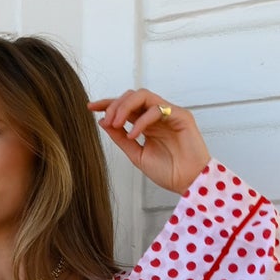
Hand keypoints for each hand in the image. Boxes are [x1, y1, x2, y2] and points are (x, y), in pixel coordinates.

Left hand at [88, 90, 209, 195]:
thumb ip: (121, 138)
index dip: (107, 104)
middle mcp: (157, 116)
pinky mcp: (181, 115)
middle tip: (106, 120)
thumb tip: (103, 122)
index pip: (125, 107)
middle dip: (115, 105)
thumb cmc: (168, 172)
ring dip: (125, 107)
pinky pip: (156, 109)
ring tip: (116, 123)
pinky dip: (141, 120)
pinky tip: (133, 134)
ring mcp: (169, 113)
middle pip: (132, 96)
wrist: (189, 183)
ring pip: (143, 96)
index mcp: (147, 124)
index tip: (90, 107)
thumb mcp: (136, 154)